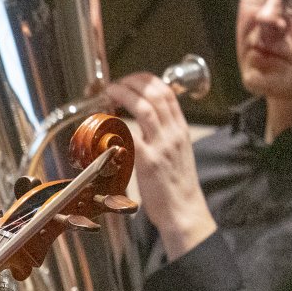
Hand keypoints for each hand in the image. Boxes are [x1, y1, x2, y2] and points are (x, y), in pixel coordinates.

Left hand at [101, 72, 215, 257]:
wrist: (184, 210)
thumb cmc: (177, 185)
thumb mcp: (178, 152)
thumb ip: (164, 135)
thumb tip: (144, 122)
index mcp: (181, 129)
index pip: (167, 93)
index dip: (146, 80)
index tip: (130, 80)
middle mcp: (173, 133)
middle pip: (154, 94)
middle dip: (132, 82)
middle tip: (115, 85)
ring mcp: (161, 146)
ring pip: (144, 108)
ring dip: (124, 95)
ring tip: (109, 93)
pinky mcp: (148, 162)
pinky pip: (131, 135)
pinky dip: (118, 124)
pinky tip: (106, 121)